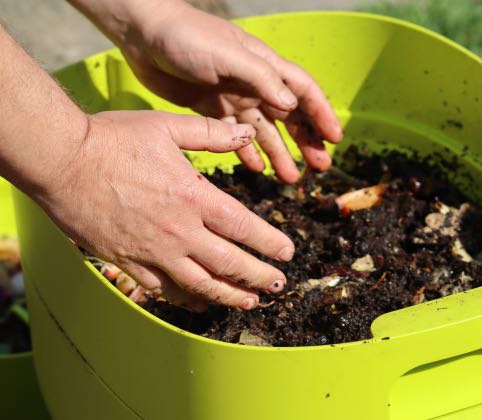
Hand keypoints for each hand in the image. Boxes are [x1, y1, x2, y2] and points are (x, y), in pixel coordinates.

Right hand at [38, 111, 294, 310]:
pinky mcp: (128, 262)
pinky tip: (200, 303)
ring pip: (201, 284)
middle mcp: (179, 231)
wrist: (62, 162)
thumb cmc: (114, 140)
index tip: (287, 252)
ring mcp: (154, 251)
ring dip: (230, 295)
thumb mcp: (167, 127)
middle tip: (279, 286)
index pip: (244, 227)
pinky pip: (163, 289)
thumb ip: (211, 133)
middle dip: (259, 277)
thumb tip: (246, 132)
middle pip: (230, 263)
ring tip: (250, 302)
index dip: (270, 242)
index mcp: (194, 197)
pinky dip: (186, 299)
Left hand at [118, 1, 342, 182]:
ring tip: (291, 179)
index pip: (304, 91)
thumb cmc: (188, 36)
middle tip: (319, 167)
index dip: (322, 114)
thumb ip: (261, 79)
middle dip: (307, 141)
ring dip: (280, 154)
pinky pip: (234, 137)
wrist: (143, 34)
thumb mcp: (229, 55)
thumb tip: (292, 105)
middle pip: (290, 116)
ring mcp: (234, 98)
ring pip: (265, 132)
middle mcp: (254, 84)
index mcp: (265, 66)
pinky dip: (246, 153)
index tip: (336, 139)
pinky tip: (256, 170)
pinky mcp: (211, 109)